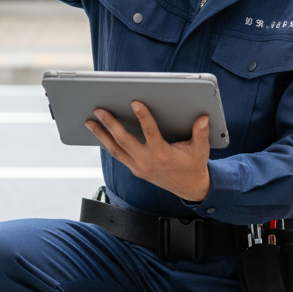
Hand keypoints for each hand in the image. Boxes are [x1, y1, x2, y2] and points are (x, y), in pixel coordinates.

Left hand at [85, 102, 211, 202]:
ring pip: (115, 150)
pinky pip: (118, 155)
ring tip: (90, 121)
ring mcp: (139, 167)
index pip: (151, 133)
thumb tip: (202, 118)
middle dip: (110, 124)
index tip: (135, 102)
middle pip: (124, 141)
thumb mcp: (200, 150)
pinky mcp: (135, 169)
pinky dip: (107, 144)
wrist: (189, 189)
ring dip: (101, 135)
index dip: (143, 117)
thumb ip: (200, 133)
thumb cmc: (194, 165)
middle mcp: (147, 162)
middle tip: (100, 110)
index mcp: (163, 156)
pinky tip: (99, 133)